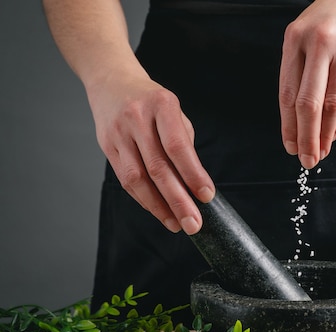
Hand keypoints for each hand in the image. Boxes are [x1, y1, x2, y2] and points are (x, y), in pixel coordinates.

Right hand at [87, 74, 213, 234]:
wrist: (111, 81)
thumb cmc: (152, 101)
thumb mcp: (174, 111)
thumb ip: (184, 143)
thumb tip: (194, 184)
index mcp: (162, 105)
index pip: (178, 146)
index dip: (193, 174)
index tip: (206, 196)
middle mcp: (137, 118)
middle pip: (158, 167)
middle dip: (178, 200)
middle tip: (193, 224)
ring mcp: (118, 132)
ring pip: (137, 178)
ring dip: (159, 206)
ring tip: (176, 224)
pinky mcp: (106, 146)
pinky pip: (125, 179)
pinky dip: (144, 199)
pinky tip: (158, 210)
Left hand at [279, 0, 335, 168]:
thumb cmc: (333, 17)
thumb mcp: (306, 32)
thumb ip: (298, 68)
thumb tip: (295, 116)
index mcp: (295, 38)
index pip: (288, 92)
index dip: (288, 125)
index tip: (289, 146)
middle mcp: (319, 43)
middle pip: (308, 103)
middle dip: (305, 137)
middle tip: (305, 159)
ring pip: (332, 104)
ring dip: (325, 134)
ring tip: (321, 151)